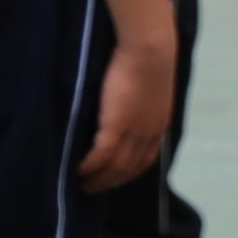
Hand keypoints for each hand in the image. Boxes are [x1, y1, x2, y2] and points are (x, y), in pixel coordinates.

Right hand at [74, 36, 180, 192]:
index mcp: (159, 124)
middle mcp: (149, 134)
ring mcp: (134, 132)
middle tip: (90, 188)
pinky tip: (77, 170)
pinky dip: (90, 166)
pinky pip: (102, 155)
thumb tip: (126, 98)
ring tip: (80, 184)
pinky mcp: (117, 126)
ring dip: (98, 179)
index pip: (144, 159)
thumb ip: (139, 96)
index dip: (127, 172)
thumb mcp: (149, 82)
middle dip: (110, 182)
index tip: (112, 178)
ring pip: (116, 167)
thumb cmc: (148, 55)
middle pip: (129, 169)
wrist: (150, 49)